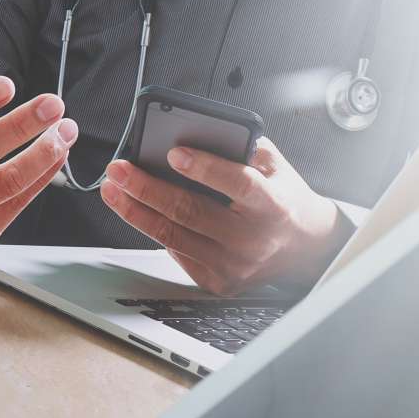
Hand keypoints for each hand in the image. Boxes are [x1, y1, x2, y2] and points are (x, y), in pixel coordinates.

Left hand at [101, 138, 345, 294]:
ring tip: (113, 189)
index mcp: (273, 206)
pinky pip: (176, 253)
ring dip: (135, 211)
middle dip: (146, 188)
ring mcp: (233, 266)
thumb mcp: (275, 167)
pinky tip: (137, 211)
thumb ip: (241, 149)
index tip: (173, 152)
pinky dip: (154, 230)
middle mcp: (252, 240)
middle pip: (190, 212)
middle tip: (118, 170)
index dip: (204, 168)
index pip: (236, 185)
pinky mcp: (217, 282)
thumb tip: (192, 135)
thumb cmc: (283, 199)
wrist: (305, 248)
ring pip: (173, 236)